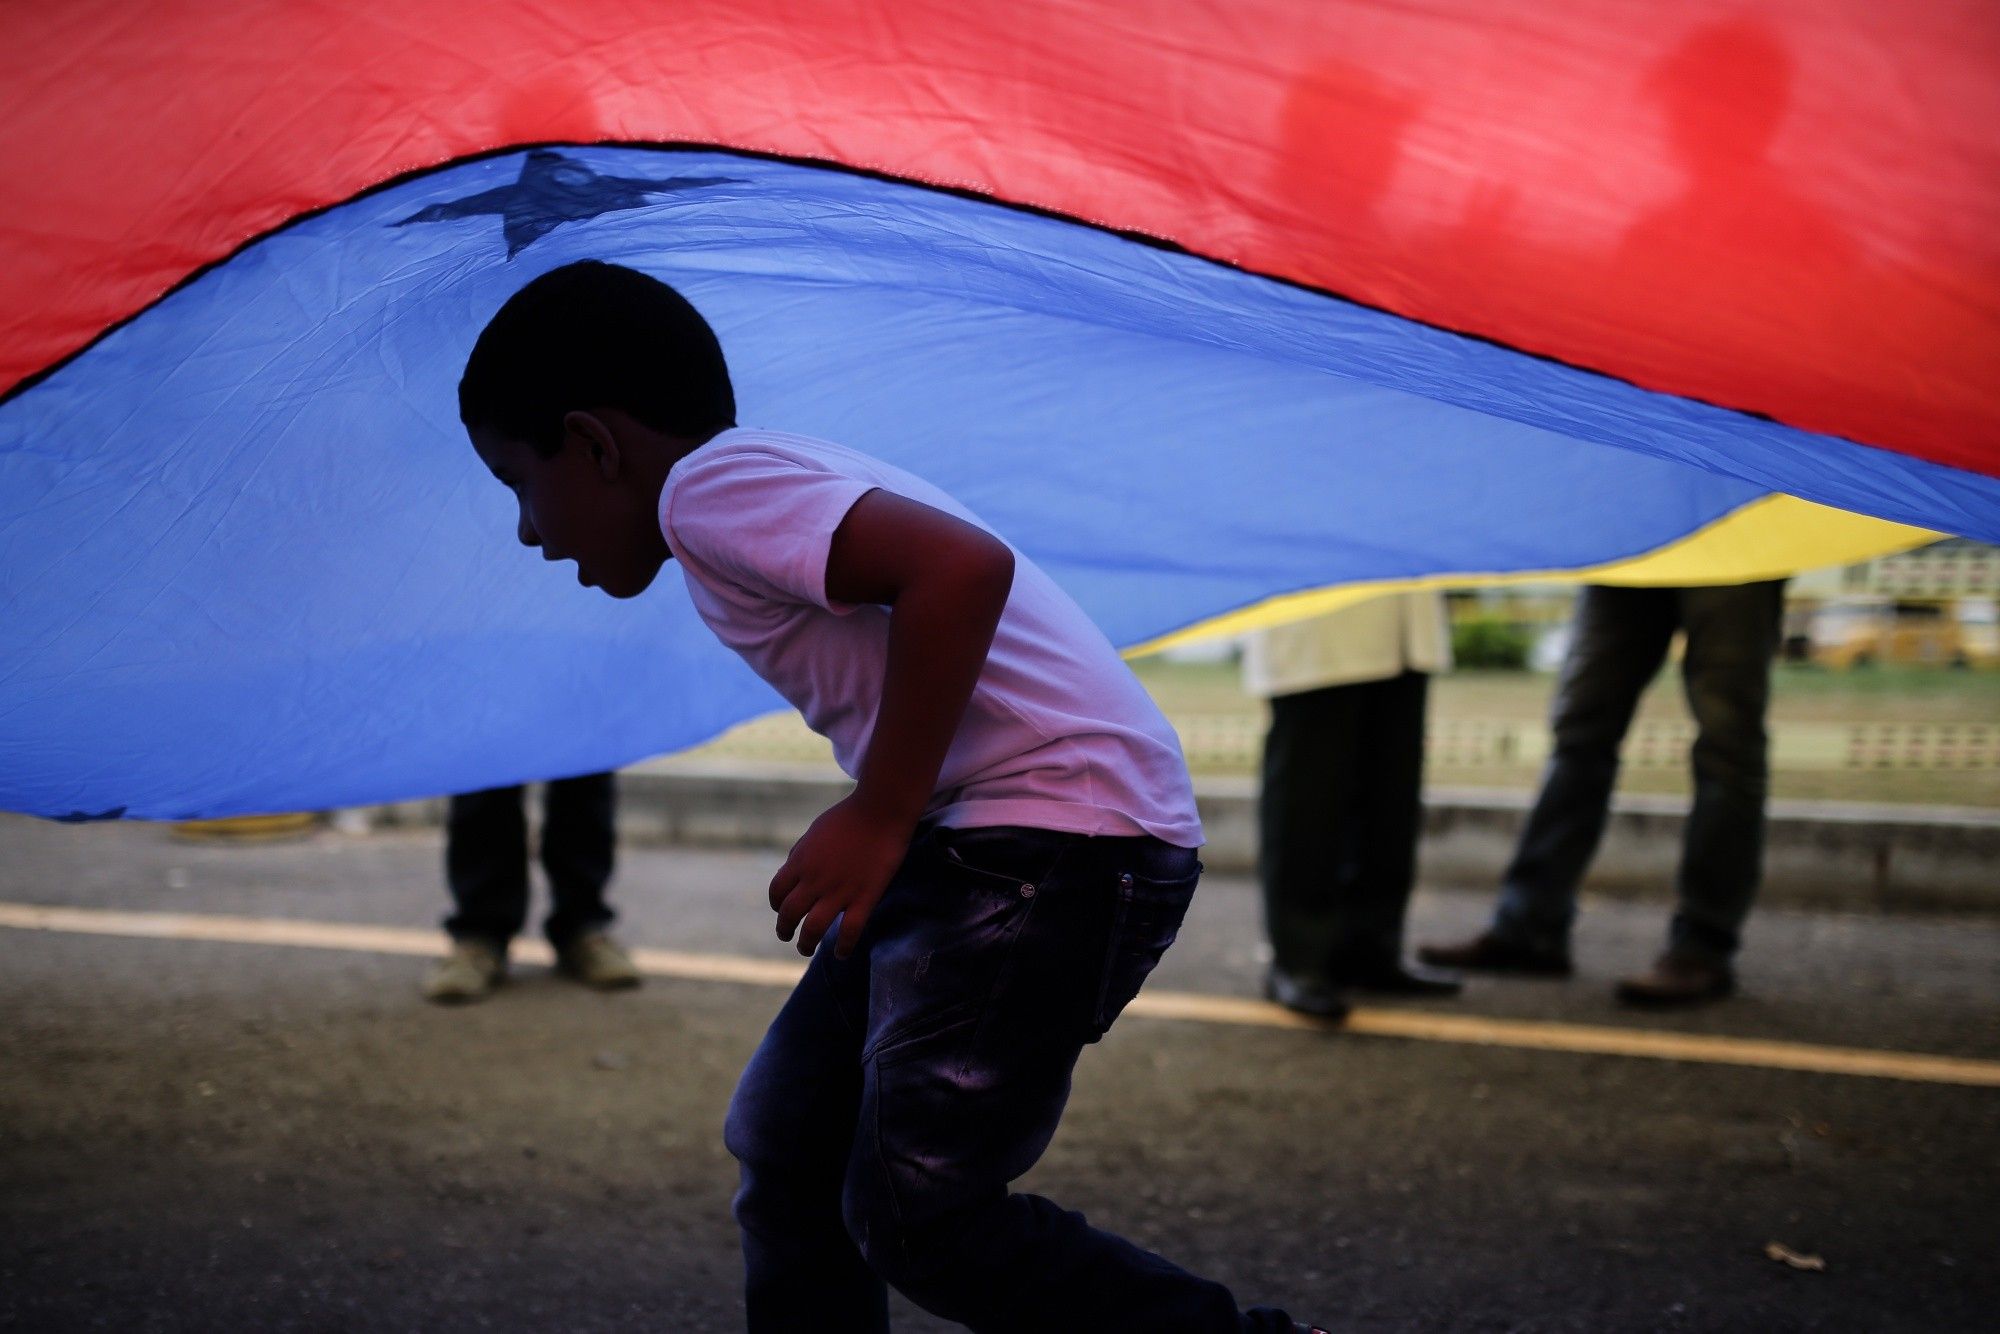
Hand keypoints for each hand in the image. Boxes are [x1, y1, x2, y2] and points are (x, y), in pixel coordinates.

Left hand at [768, 794, 914, 958]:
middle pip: (789, 914)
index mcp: (800, 862)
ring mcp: (839, 891)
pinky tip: (841, 954)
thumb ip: (801, 853)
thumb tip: (792, 870)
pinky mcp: (864, 898)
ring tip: (806, 948)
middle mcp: (814, 880)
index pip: (777, 892)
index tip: (781, 910)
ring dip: (806, 943)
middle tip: (788, 936)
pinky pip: (850, 931)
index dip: (776, 904)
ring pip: (813, 929)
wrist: (881, 811)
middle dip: (784, 929)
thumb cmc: (849, 817)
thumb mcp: (815, 831)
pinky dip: (843, 947)